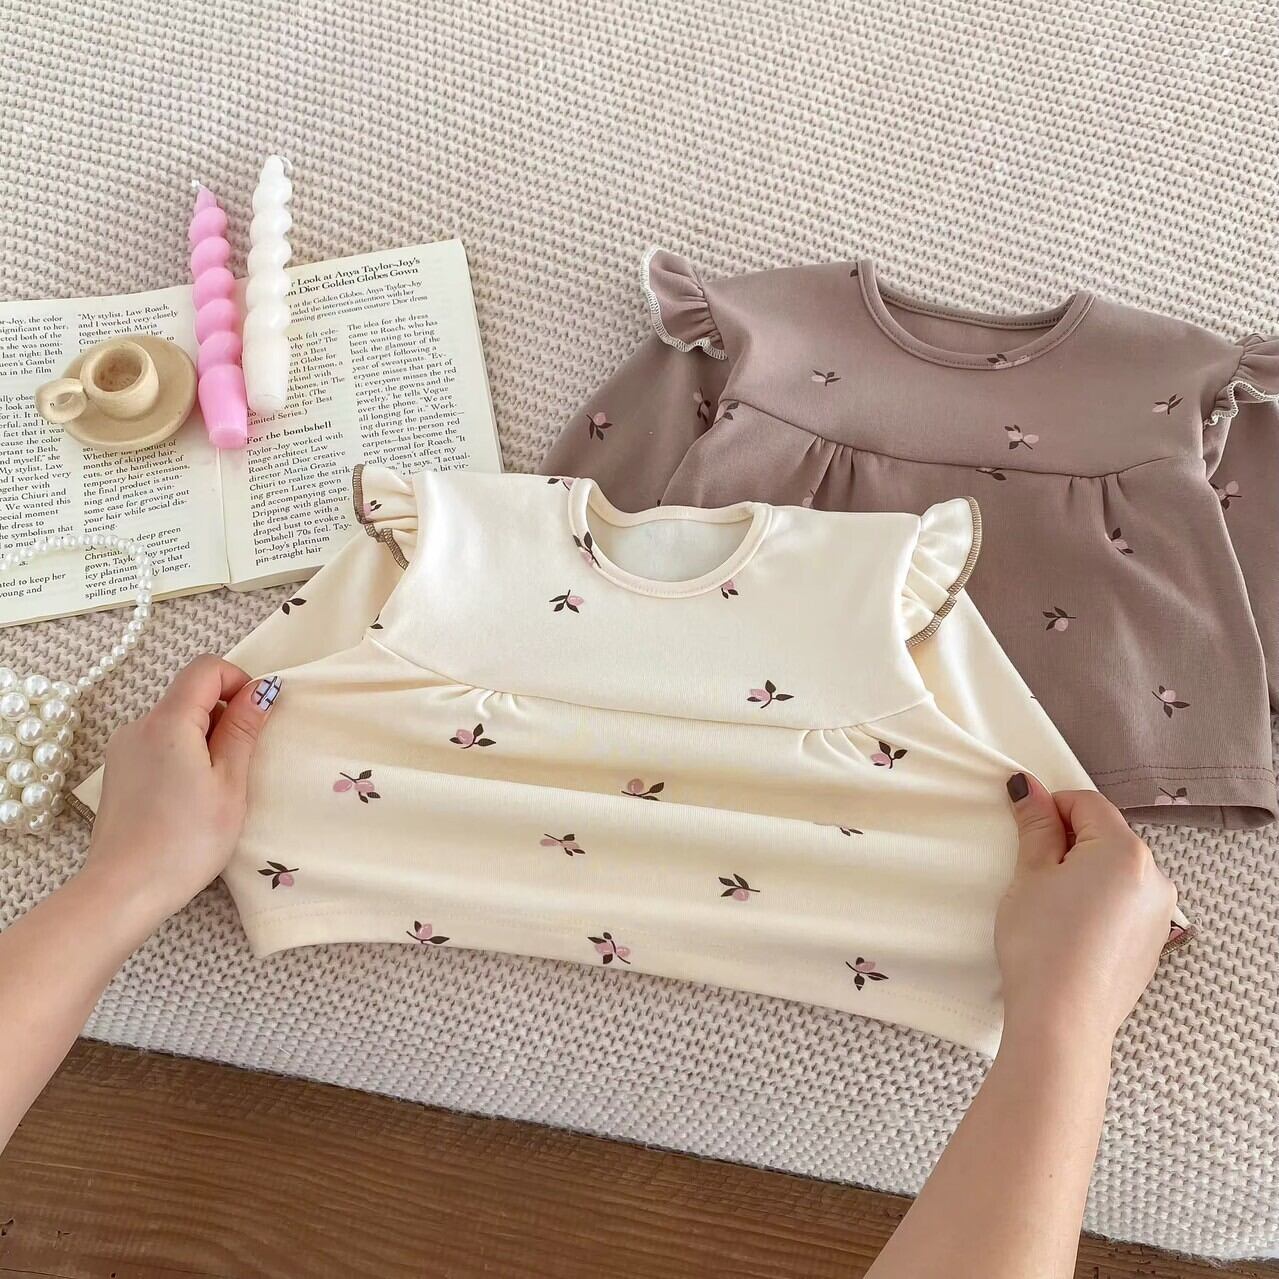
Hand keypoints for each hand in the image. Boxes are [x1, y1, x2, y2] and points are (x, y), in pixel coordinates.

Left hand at [84, 656, 278, 925]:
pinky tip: (191, 797)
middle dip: (224, 714)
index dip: (239, 680)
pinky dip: (184, 754)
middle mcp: (139, 726)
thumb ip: (243, 730)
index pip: (206, 668)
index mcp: (168, 722)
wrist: (125, 890)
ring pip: (175, 721)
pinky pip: (159, 744)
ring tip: (217, 787)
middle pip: (190, 694)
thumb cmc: (187, 840)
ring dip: (205, 738)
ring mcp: (124, 749)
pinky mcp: (119, 772)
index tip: (257, 715)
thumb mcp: (230, 783)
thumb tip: (261, 690)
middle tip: (242, 761)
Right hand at [996, 775, 1176, 1051]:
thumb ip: (1036, 825)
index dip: (1050, 808)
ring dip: (1084, 871)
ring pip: (1116, 870)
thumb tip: (1028, 788)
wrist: (1063, 1020)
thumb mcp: (1031, 874)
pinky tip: (1070, 928)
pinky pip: (1125, 902)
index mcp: (1126, 851)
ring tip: (1050, 904)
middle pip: (1106, 834)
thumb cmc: (1042, 944)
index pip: (1086, 803)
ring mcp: (1160, 913)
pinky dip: (1099, 901)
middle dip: (1069, 841)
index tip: (1024, 827)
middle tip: (1032, 870)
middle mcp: (1155, 877)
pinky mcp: (1153, 942)